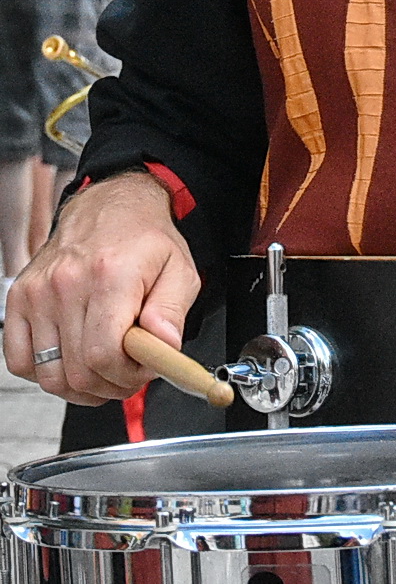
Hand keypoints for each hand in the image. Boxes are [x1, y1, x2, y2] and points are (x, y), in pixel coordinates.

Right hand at [3, 171, 199, 403]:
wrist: (108, 206)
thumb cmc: (143, 240)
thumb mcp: (179, 270)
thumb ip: (172, 312)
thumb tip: (162, 347)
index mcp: (110, 275)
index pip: (104, 355)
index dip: (126, 376)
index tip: (141, 369)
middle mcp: (67, 283)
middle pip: (77, 372)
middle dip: (108, 385)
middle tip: (126, 372)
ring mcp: (38, 292)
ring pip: (48, 375)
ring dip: (79, 386)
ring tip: (102, 368)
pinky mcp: (19, 298)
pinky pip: (20, 361)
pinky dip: (45, 372)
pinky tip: (71, 359)